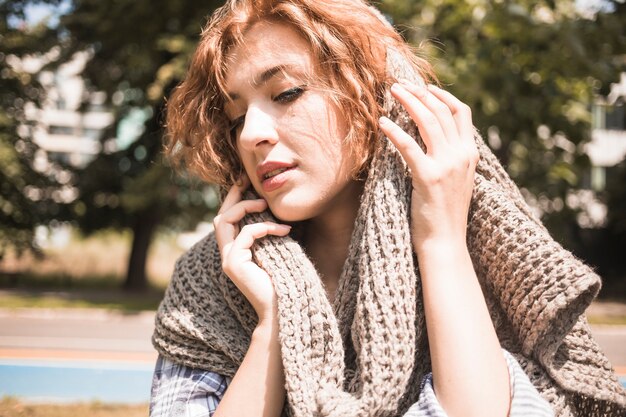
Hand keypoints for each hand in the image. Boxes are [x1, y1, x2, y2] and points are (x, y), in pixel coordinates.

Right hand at [213, 177, 290, 322]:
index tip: (246, 184)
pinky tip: (284, 230)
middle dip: (233, 197)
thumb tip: (280, 214)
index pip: (228, 221)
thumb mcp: (277, 252)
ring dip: (245, 207)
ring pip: (224, 221)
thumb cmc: (284, 283)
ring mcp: (227, 260)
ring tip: (265, 203)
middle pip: (221, 218)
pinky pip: (246, 234)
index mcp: (236, 253)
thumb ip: (271, 236)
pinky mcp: (233, 264)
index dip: (234, 201)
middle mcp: (227, 255)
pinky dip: (264, 227)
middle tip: (247, 181)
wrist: (282, 309)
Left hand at [378, 81, 478, 250]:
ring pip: (427, 121)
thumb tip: (431, 138)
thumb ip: (448, 158)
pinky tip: (382, 123)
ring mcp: (447, 166)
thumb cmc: (443, 215)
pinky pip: (408, 146)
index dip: (442, 95)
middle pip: (441, 111)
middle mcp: (462, 156)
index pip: (461, 113)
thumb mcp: (454, 181)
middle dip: (420, 93)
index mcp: (470, 154)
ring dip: (408, 102)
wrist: (445, 243)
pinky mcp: (428, 177)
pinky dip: (394, 131)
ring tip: (391, 92)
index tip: (424, 87)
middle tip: (399, 84)